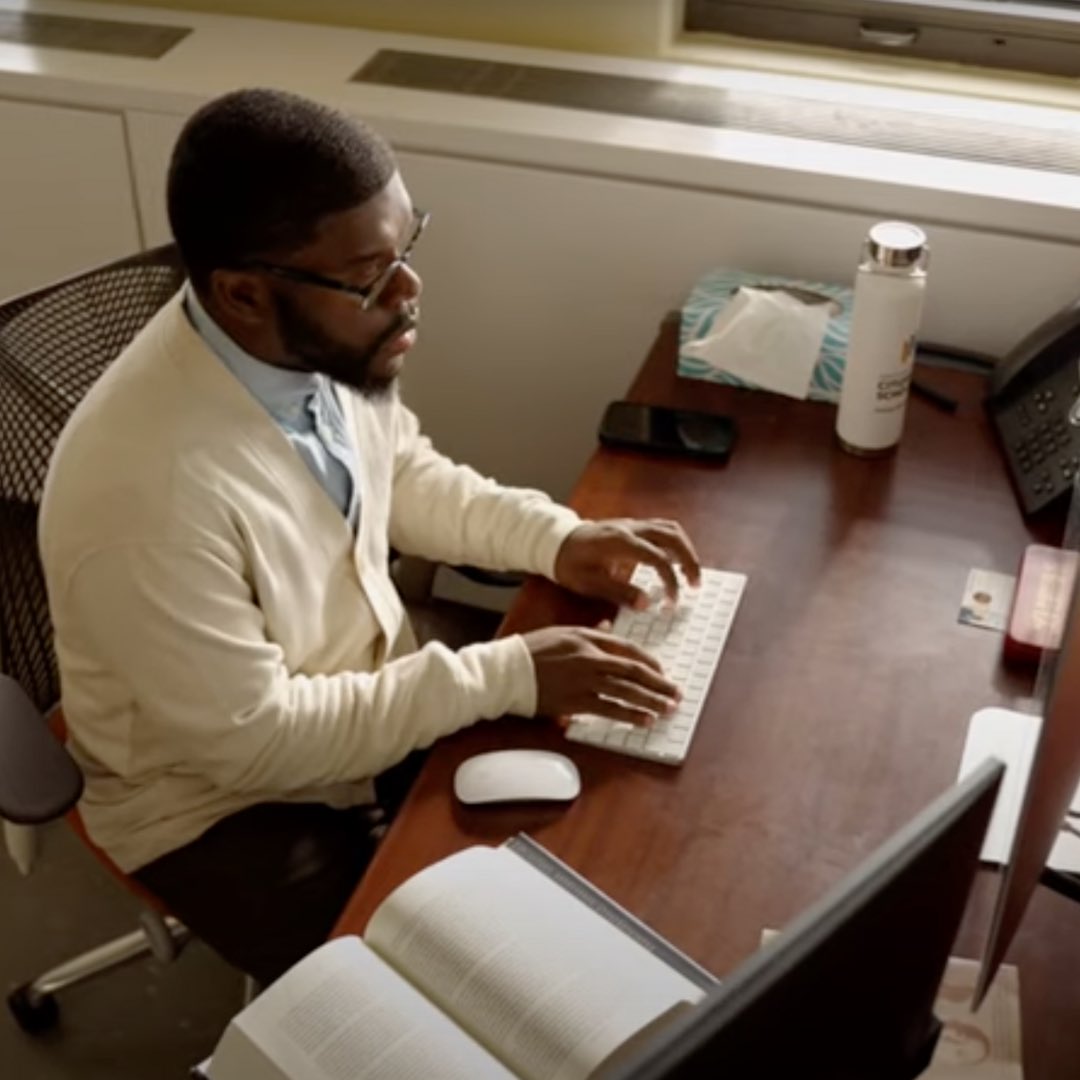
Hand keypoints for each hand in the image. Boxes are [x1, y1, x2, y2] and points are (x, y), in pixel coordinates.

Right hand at [522, 624, 680, 724]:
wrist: (505, 671)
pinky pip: (609, 709)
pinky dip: (629, 715)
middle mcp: (589, 658)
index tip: (662, 673)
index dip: (649, 662)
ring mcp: (583, 681)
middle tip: (676, 693)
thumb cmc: (530, 651)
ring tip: (667, 709)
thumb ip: (589, 632)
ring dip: (650, 701)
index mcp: (587, 638)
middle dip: (659, 683)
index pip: (627, 649)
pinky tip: (644, 720)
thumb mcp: (561, 633)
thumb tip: (608, 628)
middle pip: (633, 670)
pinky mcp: (575, 702)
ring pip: (626, 691)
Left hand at [554, 519, 700, 608]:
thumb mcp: (589, 583)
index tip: (672, 602)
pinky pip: (660, 528)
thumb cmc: (569, 564)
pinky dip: (674, 543)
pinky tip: (675, 561)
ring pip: (670, 528)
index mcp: (620, 542)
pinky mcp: (631, 526)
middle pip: (672, 536)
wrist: (554, 542)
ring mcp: (632, 524)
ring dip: (685, 549)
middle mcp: (630, 528)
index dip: (671, 581)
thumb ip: (619, 593)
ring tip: (690, 573)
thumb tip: (647, 604)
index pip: (658, 559)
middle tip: (695, 584)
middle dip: (689, 560)